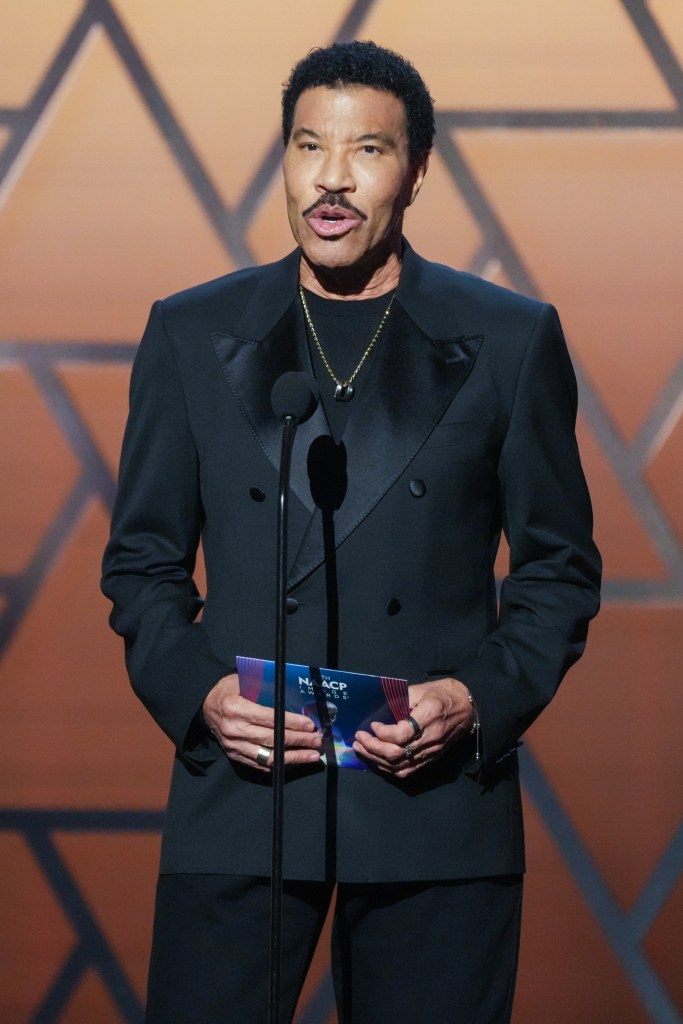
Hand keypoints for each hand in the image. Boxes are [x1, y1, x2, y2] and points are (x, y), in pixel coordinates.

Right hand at [202, 673, 321, 771]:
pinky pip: (259, 765)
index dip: (292, 724)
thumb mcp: (243, 680)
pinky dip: (279, 764)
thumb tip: (294, 694)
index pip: (270, 719)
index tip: (310, 725)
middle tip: (317, 741)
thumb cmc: (228, 689)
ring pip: (267, 757)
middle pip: (272, 740)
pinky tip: (294, 761)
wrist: (205, 704)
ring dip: (293, 758)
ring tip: (312, 756)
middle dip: (299, 741)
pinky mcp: (234, 755)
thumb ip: (265, 687)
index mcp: (236, 709)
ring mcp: (233, 746)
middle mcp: (234, 730)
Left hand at [353, 677, 474, 777]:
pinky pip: (408, 771)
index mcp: (429, 717)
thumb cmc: (445, 693)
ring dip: (377, 760)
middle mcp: (430, 738)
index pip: (401, 735)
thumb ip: (400, 699)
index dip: (382, 733)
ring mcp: (431, 752)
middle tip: (359, 738)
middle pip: (397, 754)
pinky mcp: (432, 758)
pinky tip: (377, 760)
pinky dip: (389, 768)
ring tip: (361, 749)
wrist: (470, 706)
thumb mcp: (422, 689)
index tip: (372, 725)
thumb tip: (379, 709)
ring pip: (400, 766)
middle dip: (373, 748)